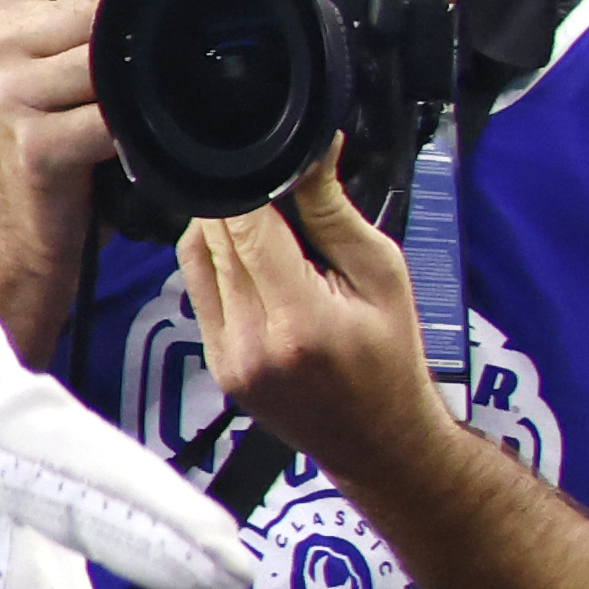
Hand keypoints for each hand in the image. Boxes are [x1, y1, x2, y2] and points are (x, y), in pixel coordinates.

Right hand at [0, 0, 126, 206]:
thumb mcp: (67, 46)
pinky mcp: (36, 145)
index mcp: (9, 6)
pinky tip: (132, 132)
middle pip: (87, 5)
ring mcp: (13, 94)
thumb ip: (96, 1)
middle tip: (146, 54)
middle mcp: (2, 42)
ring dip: (133, 80)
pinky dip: (131, 124)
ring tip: (137, 97)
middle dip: (128, 28)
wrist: (33, 209)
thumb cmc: (67, 115)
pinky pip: (107, 117)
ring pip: (100, 59)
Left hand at [178, 149, 446, 476]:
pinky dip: (220, 263)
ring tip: (273, 230)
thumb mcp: (384, 274)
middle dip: (241, 204)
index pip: (244, 227)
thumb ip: (336, 212)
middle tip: (280, 195)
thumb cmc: (394, 358)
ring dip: (223, 229)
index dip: (251, 185)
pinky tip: (258, 262)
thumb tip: (313, 149)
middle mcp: (249, 341)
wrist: (379, 439)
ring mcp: (224, 356)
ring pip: (195, 259)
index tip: (273, 166)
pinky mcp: (214, 362)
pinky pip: (198, 290)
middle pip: (214, 238)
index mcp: (297, 320)